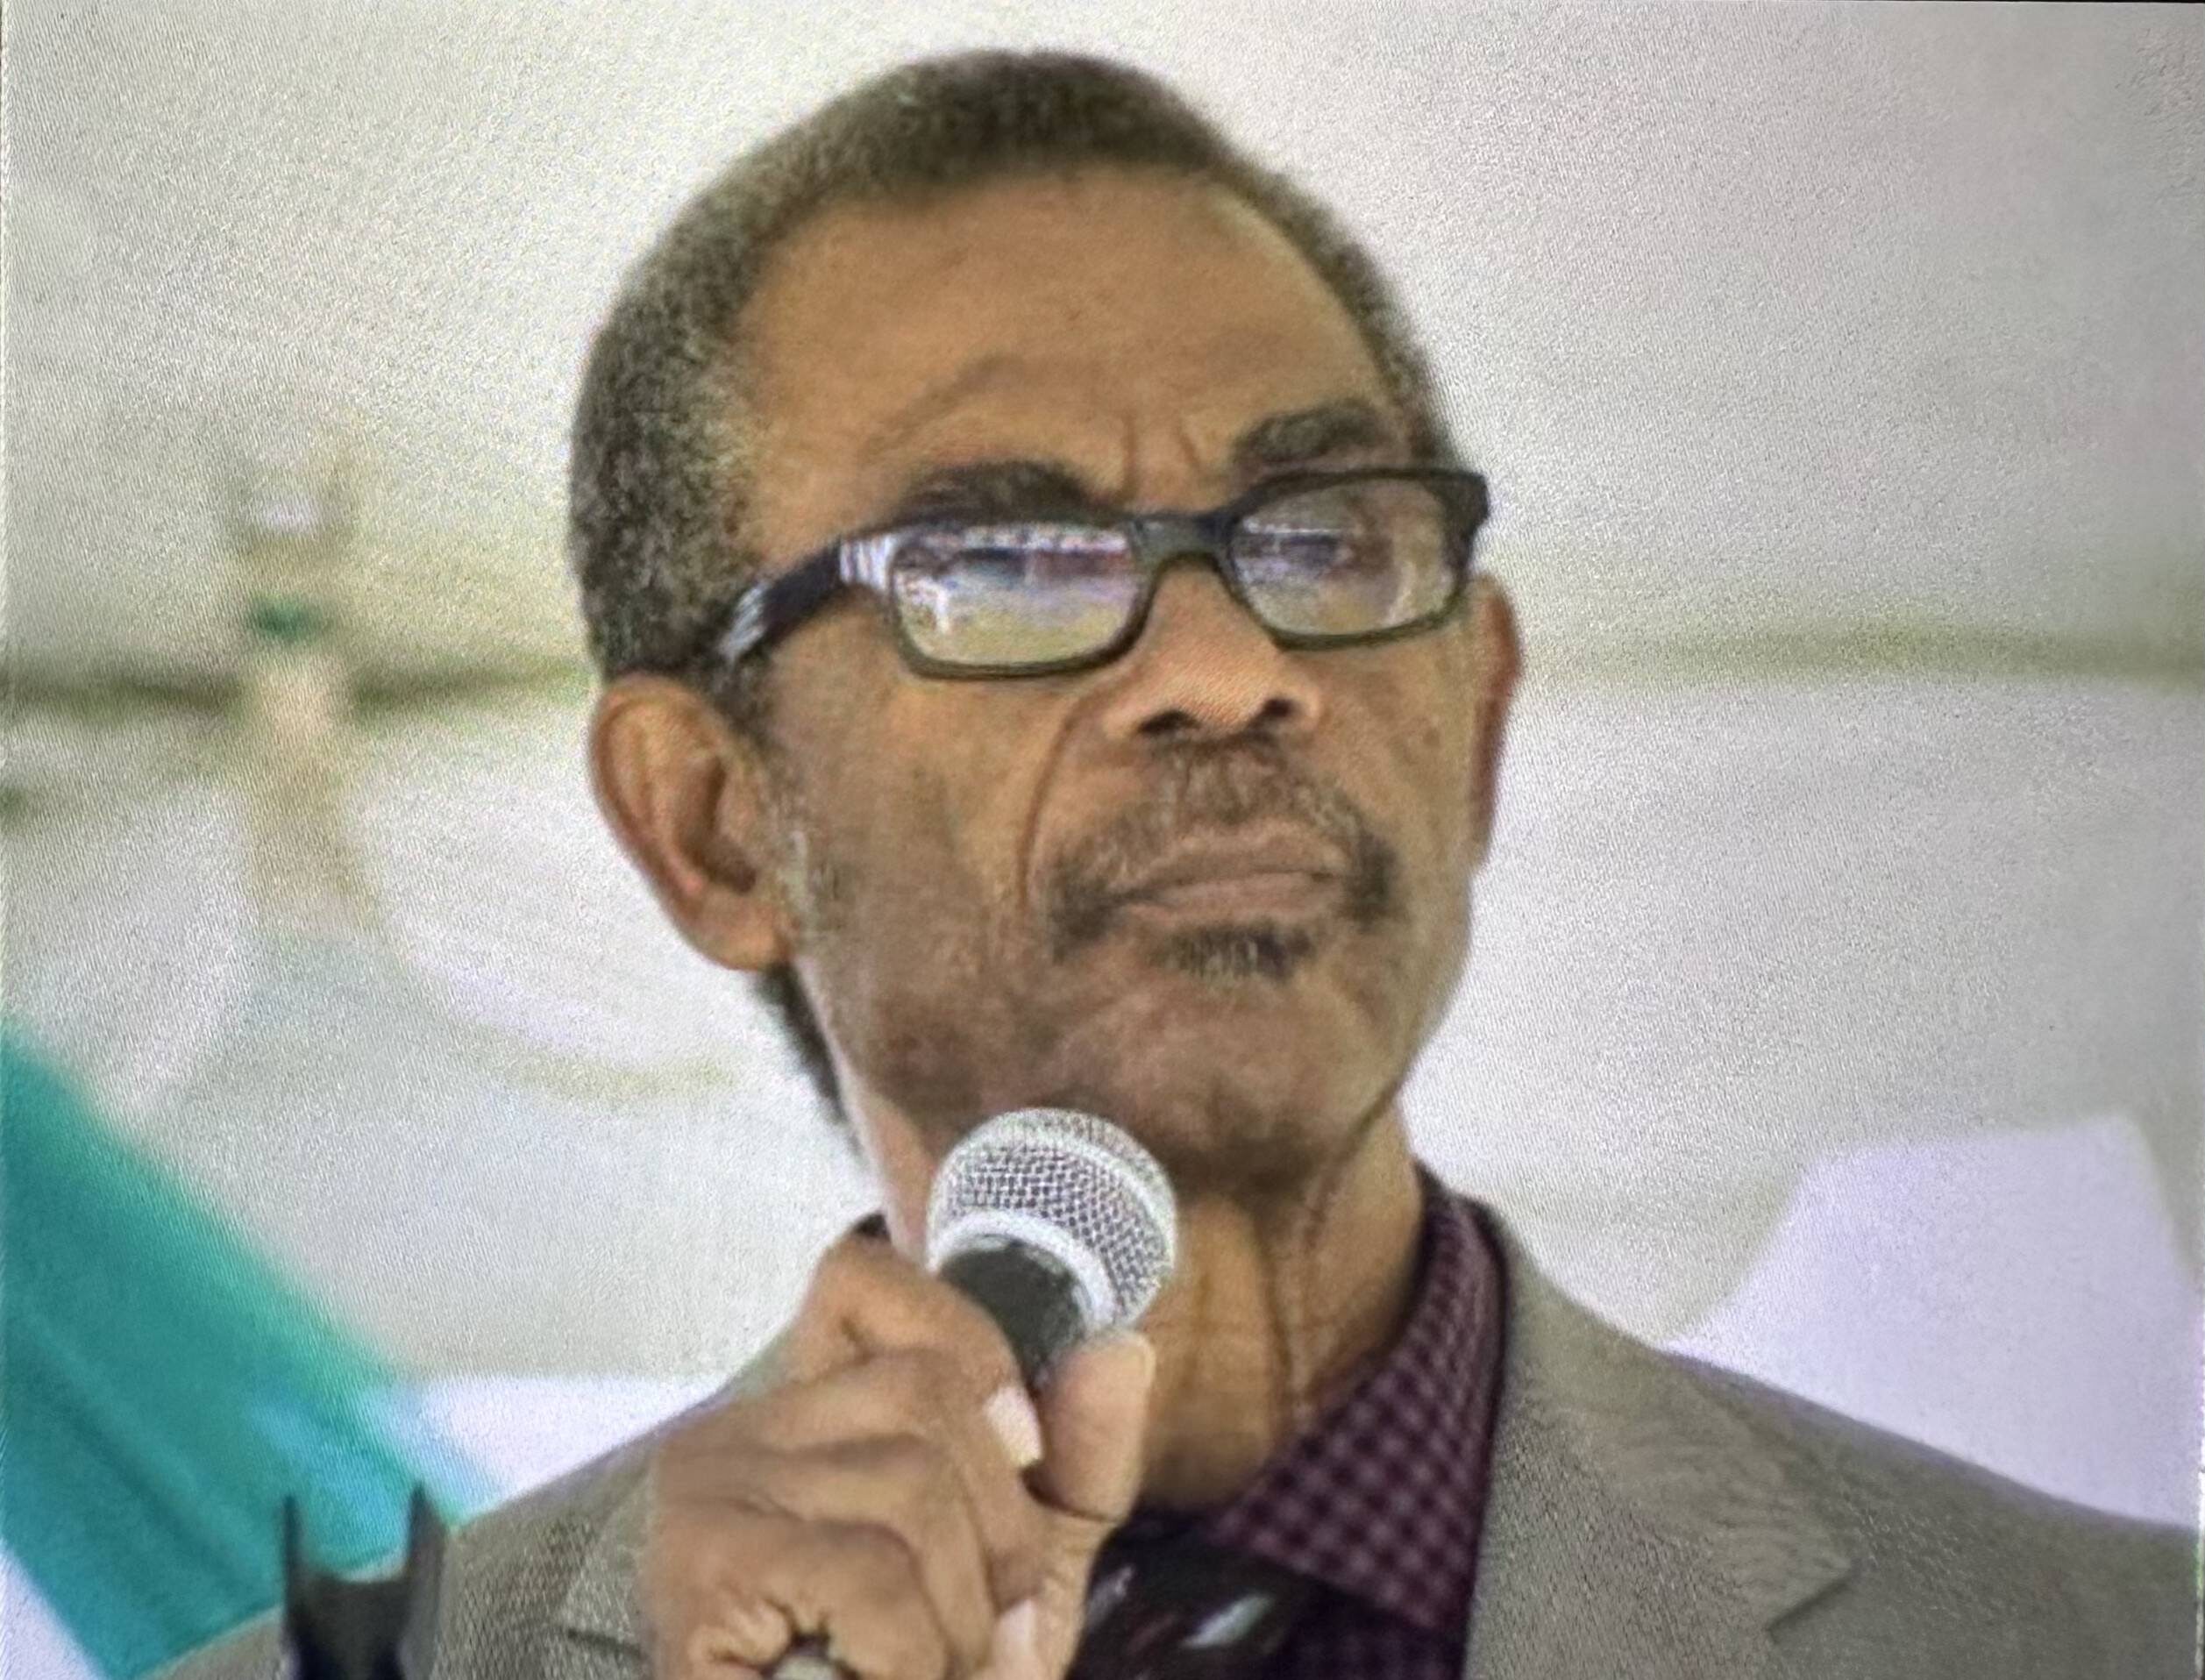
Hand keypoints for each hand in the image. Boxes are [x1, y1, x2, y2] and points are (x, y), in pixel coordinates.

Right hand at [641, 1226, 1156, 1679]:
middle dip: (996, 1528)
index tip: (1024, 1449)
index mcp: (797, 1421)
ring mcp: (708, 1492)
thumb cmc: (911, 1677)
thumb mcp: (1017, 1568)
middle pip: (924, 1391)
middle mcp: (732, 1435)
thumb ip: (1073, 1465)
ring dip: (958, 1617)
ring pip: (914, 1488)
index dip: (968, 1346)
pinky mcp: (705, 1565)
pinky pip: (876, 1576)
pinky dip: (914, 1658)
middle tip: (972, 1629)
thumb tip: (1123, 1350)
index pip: (859, 1278)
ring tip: (920, 1673)